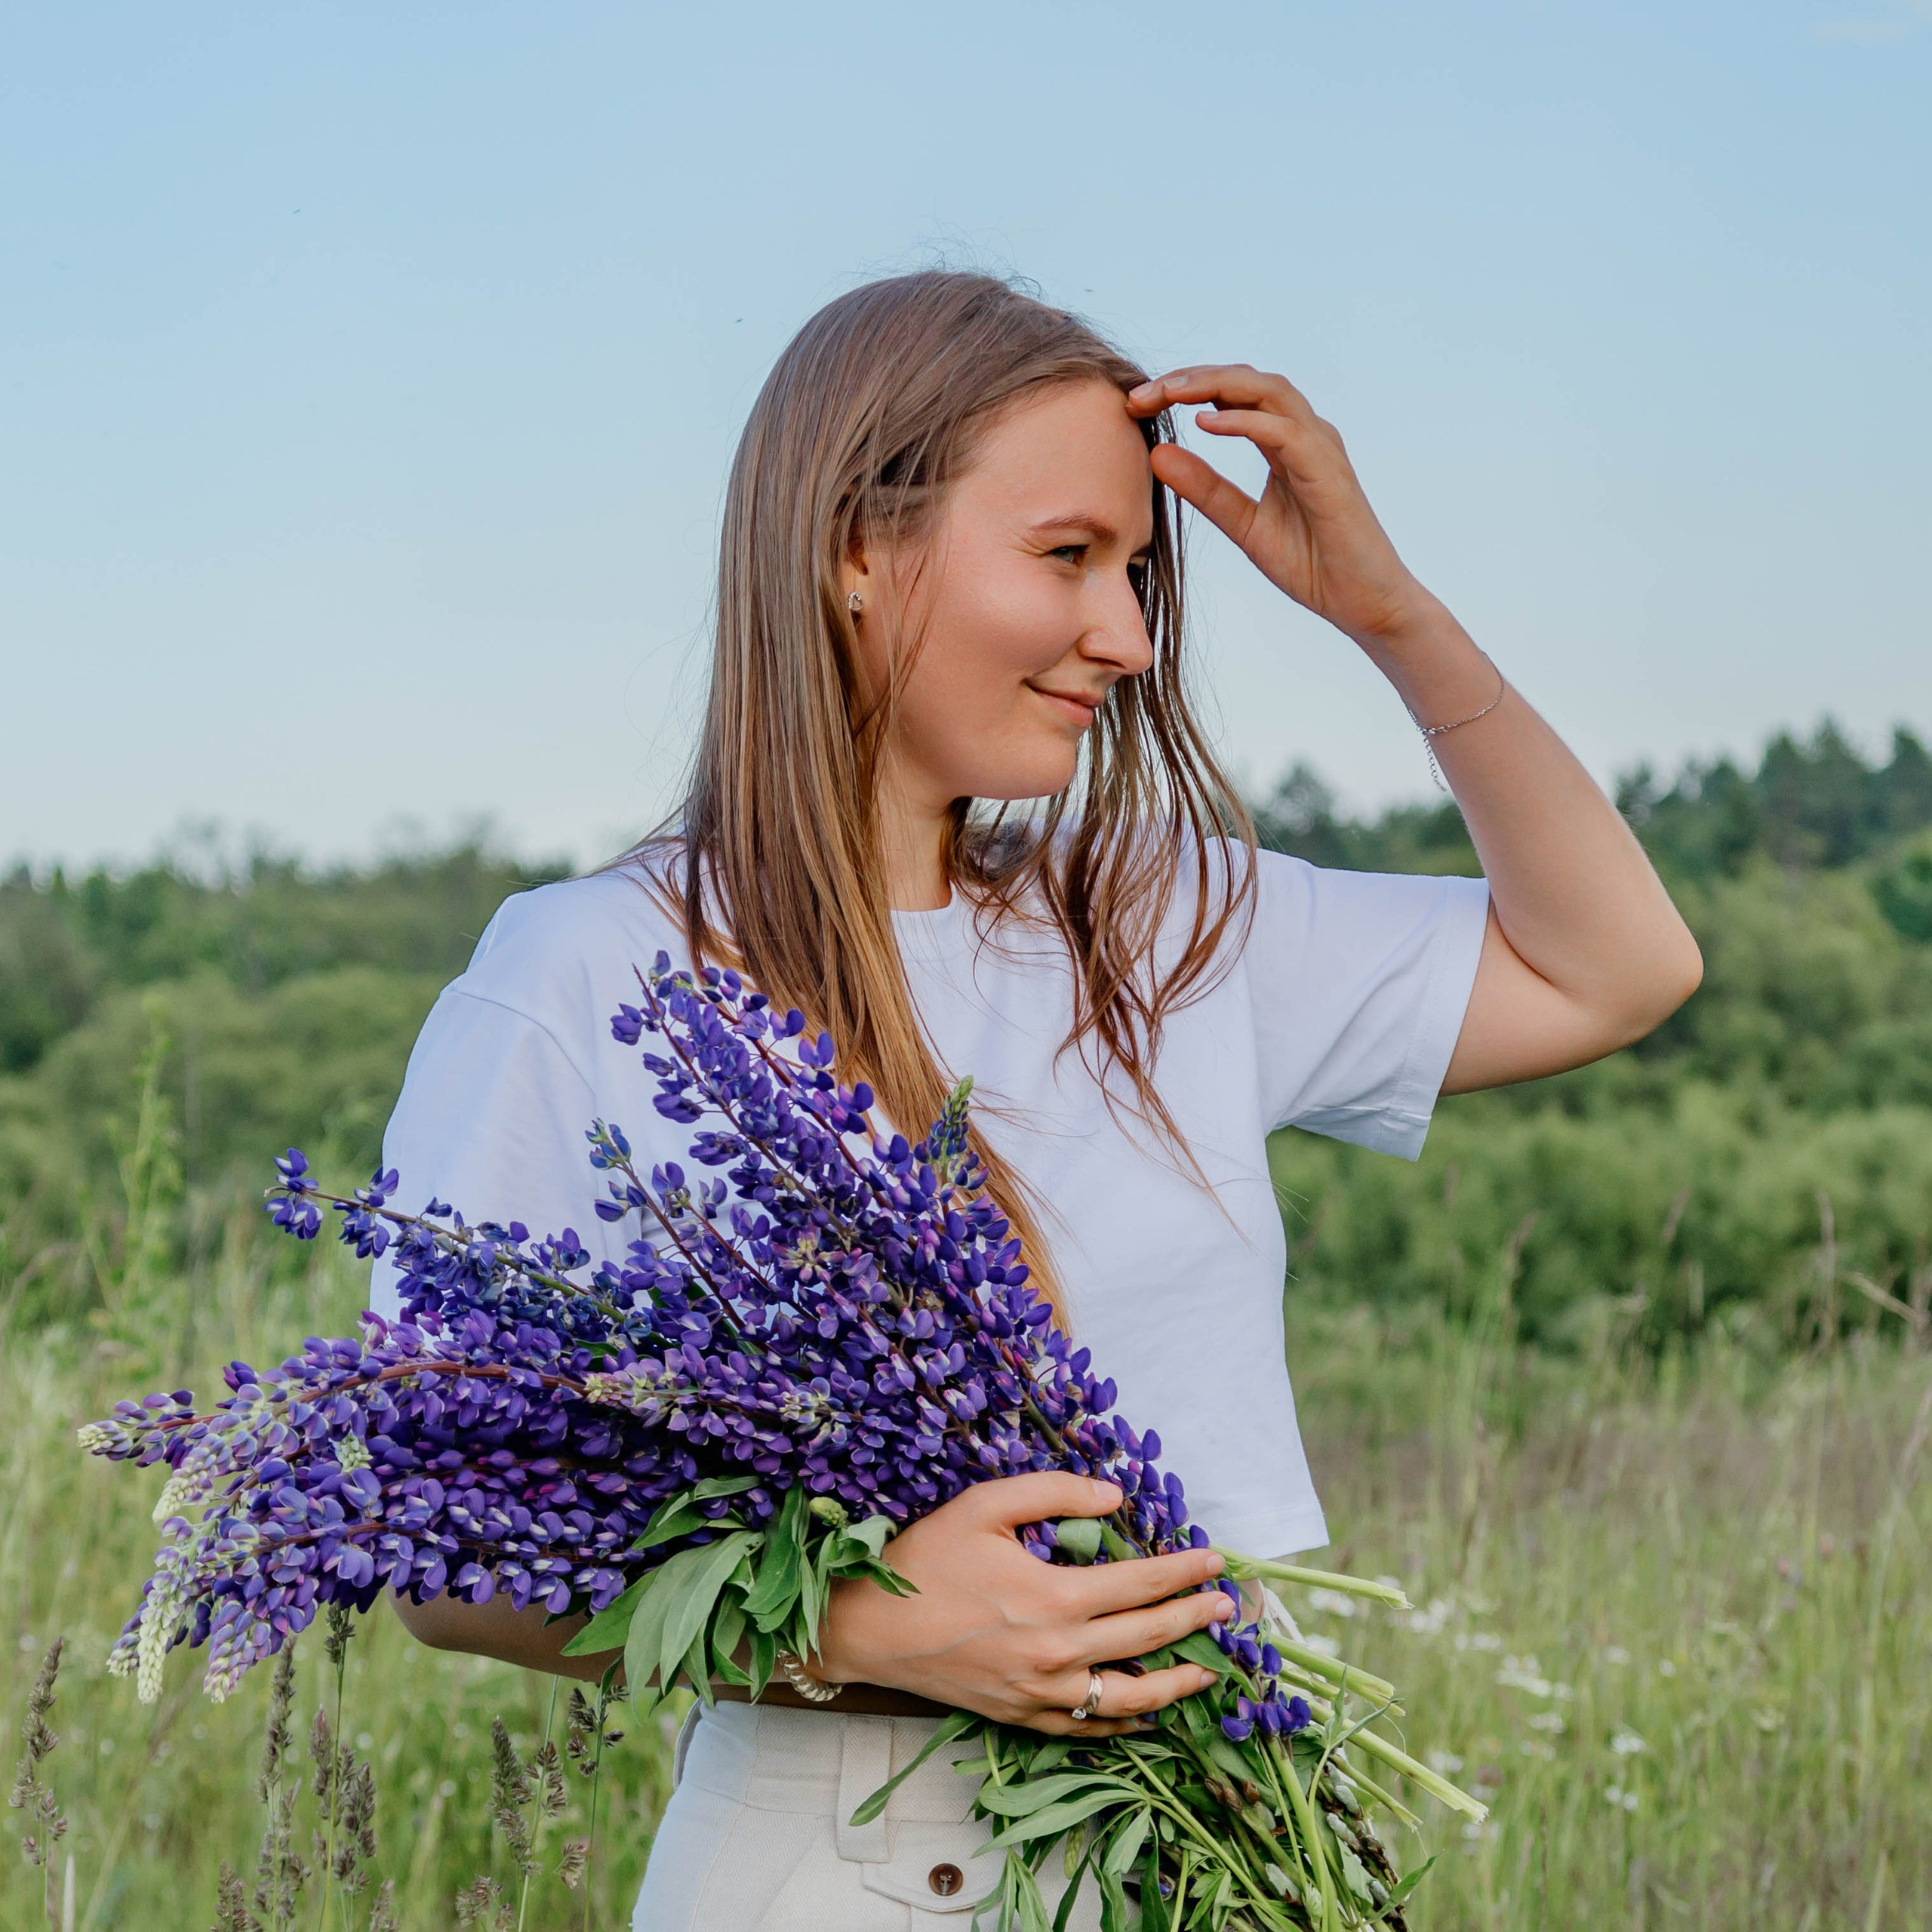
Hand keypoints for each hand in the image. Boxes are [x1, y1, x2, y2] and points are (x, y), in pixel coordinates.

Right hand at [814, 1472, 1233, 1736]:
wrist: (868, 1627)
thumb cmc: (925, 1559)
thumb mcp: (984, 1504)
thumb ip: (1054, 1491)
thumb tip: (1114, 1498)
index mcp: (1053, 1597)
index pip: (1140, 1584)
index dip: (1184, 1571)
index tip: (1217, 1561)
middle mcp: (1056, 1652)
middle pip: (1147, 1638)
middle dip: (1195, 1621)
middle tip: (1228, 1608)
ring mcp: (1039, 1692)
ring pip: (1128, 1699)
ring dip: (1177, 1684)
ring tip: (1209, 1673)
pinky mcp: (1020, 1717)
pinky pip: (1086, 1729)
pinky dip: (1124, 1724)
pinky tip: (1147, 1715)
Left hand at [1128, 365, 1433, 649]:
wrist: (1361, 602)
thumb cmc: (1313, 564)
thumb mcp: (1243, 525)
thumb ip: (1205, 490)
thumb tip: (1158, 454)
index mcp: (1283, 441)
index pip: (1230, 396)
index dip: (1184, 391)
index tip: (1137, 404)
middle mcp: (1304, 433)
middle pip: (1246, 380)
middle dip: (1190, 379)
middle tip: (1141, 394)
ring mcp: (1320, 447)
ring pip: (1267, 391)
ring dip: (1213, 386)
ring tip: (1168, 394)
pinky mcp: (1329, 470)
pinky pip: (1284, 432)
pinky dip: (1244, 422)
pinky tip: (1205, 424)